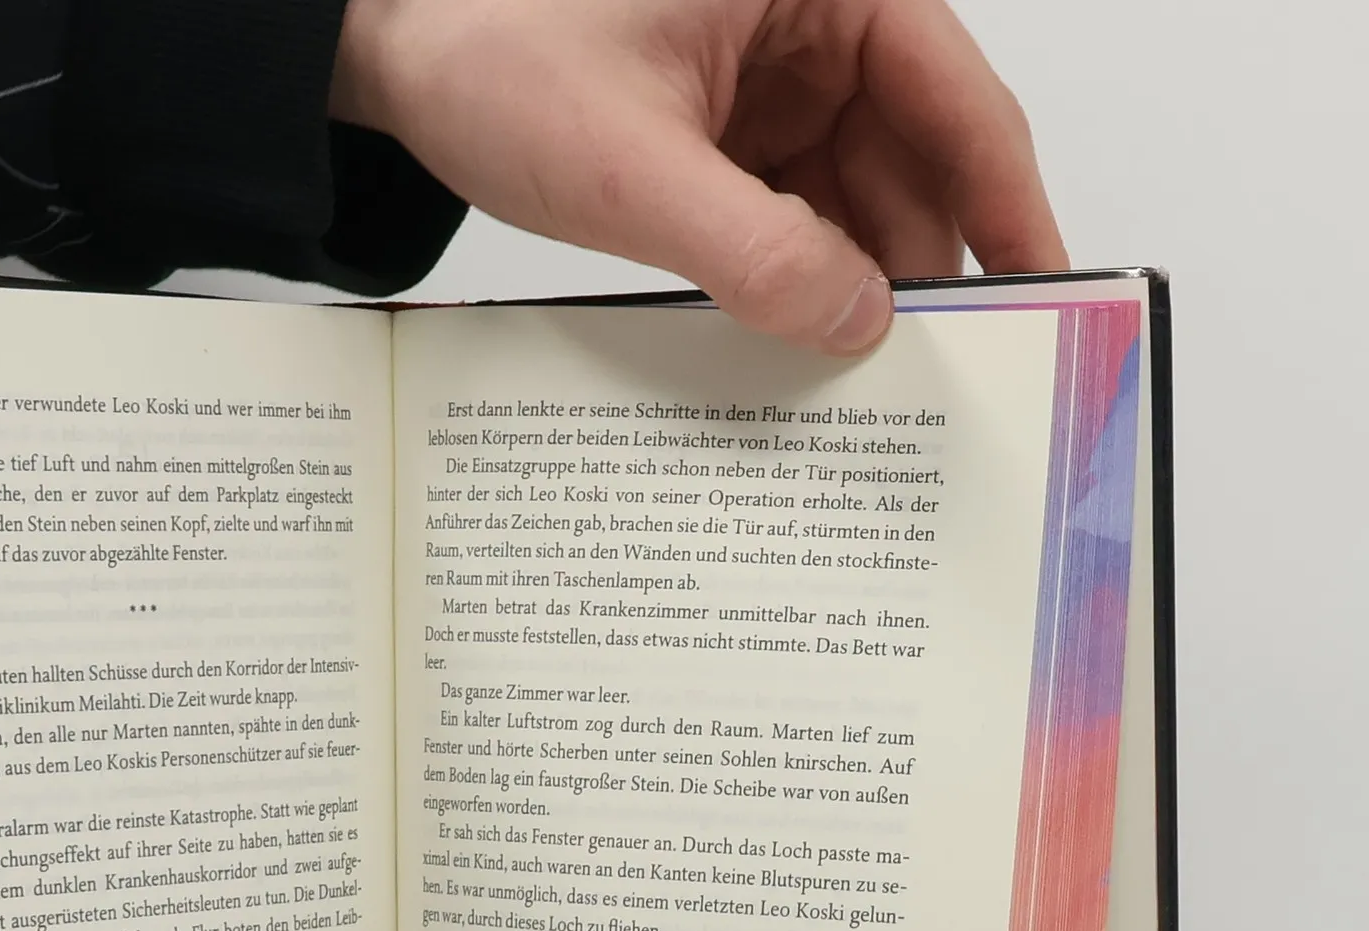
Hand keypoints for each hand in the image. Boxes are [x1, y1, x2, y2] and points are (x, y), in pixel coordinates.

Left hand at [332, 0, 1065, 351]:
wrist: (394, 57)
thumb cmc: (491, 56)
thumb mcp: (631, 169)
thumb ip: (754, 251)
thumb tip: (859, 321)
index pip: (955, 95)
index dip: (1009, 202)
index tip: (1047, 292)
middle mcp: (811, 20)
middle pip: (913, 155)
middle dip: (922, 264)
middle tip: (949, 377)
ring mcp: (770, 80)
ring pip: (856, 192)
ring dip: (857, 281)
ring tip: (872, 382)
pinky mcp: (730, 129)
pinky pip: (795, 208)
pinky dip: (800, 274)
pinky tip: (804, 341)